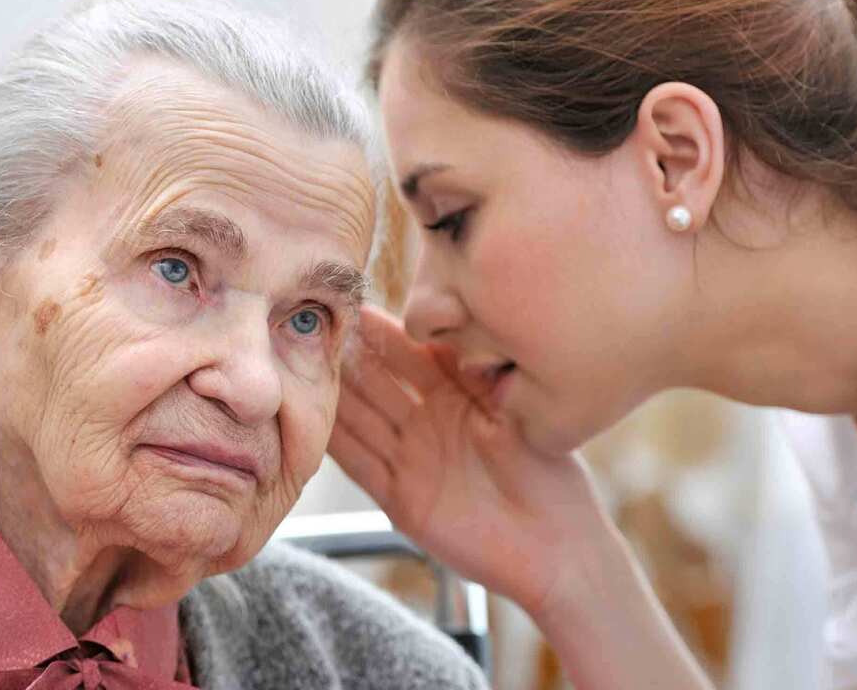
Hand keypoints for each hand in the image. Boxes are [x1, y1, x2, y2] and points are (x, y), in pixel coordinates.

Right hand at [329, 305, 612, 612]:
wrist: (556, 550)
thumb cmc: (553, 479)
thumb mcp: (517, 415)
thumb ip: (479, 376)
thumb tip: (452, 326)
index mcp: (459, 396)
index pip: (412, 355)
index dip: (384, 332)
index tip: (353, 306)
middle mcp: (429, 423)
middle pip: (378, 384)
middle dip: (347, 357)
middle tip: (312, 328)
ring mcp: (413, 460)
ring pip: (362, 420)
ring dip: (334, 396)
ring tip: (300, 366)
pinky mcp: (402, 500)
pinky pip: (361, 465)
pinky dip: (335, 446)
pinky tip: (310, 422)